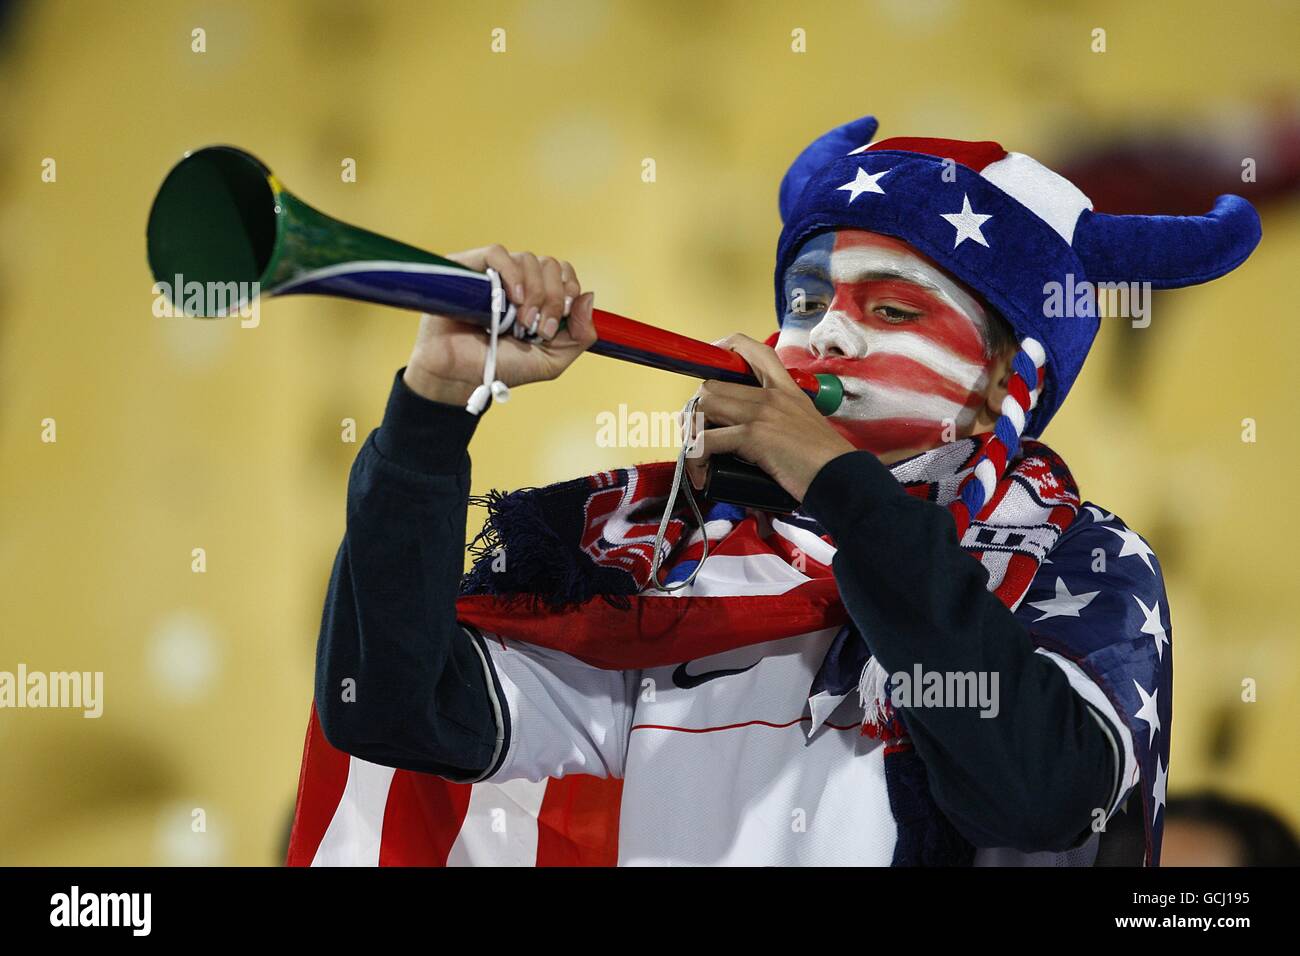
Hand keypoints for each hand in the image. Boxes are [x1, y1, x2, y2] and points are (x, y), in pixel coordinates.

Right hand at [403, 244, 596, 404]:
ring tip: (521, 321)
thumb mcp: (551, 361)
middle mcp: (518, 282)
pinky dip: (512, 273)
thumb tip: (589, 296)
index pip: (563, 273)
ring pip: (528, 259)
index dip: (569, 289)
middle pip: (550, 264)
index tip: (561, 318)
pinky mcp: (468, 269)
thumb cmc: (501, 369)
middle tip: (541, 327)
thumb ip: (580, 336)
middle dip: (554, 297)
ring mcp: (493, 274)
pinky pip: (497, 253)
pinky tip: (513, 299)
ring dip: (535, 292)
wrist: (460, 377)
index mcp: (538, 298)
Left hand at [684, 333, 855, 501]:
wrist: (841, 477)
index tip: (709, 368)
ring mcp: (762, 412)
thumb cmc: (824, 460)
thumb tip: (751, 436)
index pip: (752, 350)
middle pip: (712, 385)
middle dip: (697, 411)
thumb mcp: (805, 424)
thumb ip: (781, 419)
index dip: (724, 349)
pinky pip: (707, 440)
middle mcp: (771, 394)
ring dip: (692, 433)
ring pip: (704, 406)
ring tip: (696, 456)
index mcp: (786, 388)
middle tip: (697, 435)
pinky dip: (697, 458)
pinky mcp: (754, 435)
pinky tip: (702, 473)